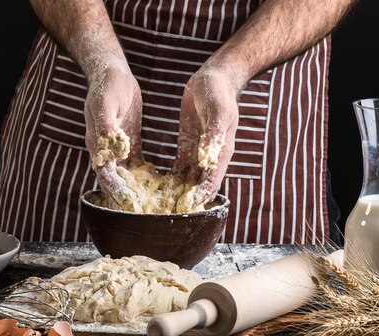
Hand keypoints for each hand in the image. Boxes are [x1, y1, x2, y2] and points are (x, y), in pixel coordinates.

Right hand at [84, 61, 143, 210]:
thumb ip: (107, 126)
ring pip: (128, 177)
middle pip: (117, 182)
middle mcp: (106, 152)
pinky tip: (163, 184)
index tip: (131, 205)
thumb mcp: (106, 103)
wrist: (111, 72)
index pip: (106, 176)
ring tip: (157, 205)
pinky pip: (138, 165)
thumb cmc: (107, 85)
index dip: (117, 192)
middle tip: (148, 214)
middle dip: (130, 199)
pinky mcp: (129, 144)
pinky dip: (147, 176)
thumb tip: (113, 146)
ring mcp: (118, 149)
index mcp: (97, 144)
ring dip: (140, 191)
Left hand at [172, 68, 238, 208]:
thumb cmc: (219, 93)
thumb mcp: (218, 111)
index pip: (211, 182)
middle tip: (166, 214)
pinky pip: (178, 167)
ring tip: (159, 205)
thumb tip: (207, 156)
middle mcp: (210, 157)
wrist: (214, 78)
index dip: (199, 197)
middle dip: (185, 200)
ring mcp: (198, 153)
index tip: (185, 208)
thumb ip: (213, 134)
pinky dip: (170, 179)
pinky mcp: (187, 146)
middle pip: (198, 186)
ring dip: (176, 193)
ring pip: (187, 180)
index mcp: (221, 152)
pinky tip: (156, 187)